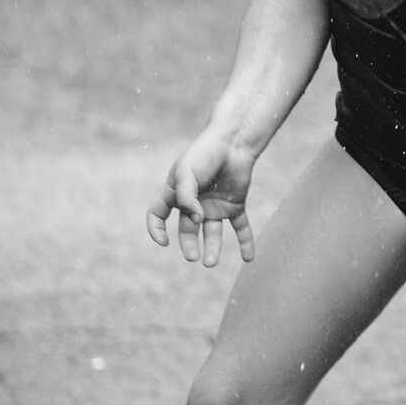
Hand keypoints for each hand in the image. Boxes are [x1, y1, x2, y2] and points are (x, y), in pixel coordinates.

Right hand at [146, 129, 256, 267]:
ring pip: (212, 233)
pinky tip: (249, 259)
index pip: (158, 215)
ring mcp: (214, 206)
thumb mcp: (187, 173)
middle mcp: (193, 203)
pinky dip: (246, 242)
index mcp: (175, 193)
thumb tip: (195, 219)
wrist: (233, 141)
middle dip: (189, 245)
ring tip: (211, 263)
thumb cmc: (205, 153)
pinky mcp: (234, 205)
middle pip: (187, 229)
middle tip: (194, 257)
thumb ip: (186, 196)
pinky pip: (240, 227)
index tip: (164, 241)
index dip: (156, 230)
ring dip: (212, 248)